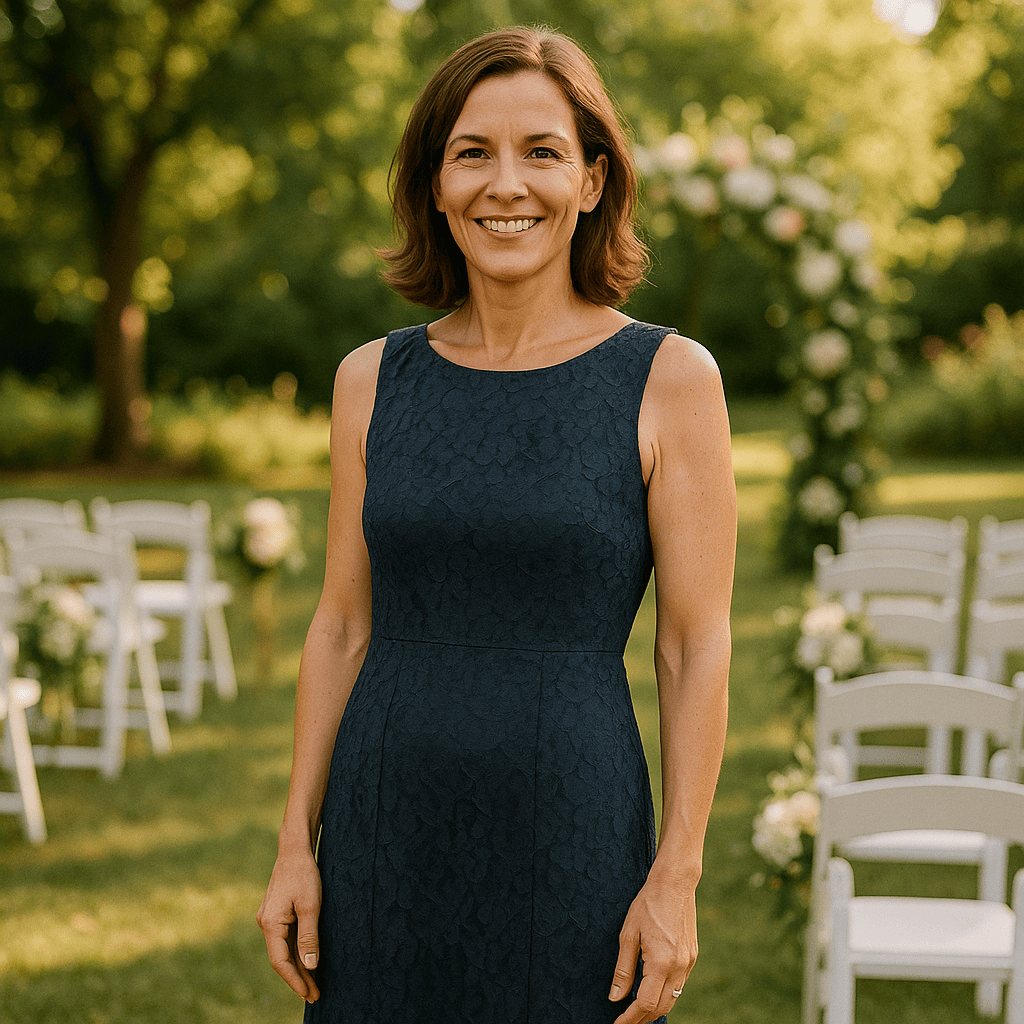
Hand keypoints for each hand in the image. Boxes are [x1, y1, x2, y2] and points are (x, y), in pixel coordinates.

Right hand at [257, 846, 321, 1002]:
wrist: (295, 849)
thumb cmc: (304, 874)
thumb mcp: (311, 906)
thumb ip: (309, 937)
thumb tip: (310, 966)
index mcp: (270, 924)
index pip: (281, 962)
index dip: (295, 980)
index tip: (309, 994)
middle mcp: (266, 924)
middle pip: (282, 959)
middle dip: (299, 978)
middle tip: (316, 995)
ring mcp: (270, 919)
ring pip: (284, 950)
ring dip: (299, 967)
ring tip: (314, 985)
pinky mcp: (277, 914)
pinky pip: (286, 939)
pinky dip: (297, 952)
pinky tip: (308, 962)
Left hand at [608, 867, 697, 1022]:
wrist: (675, 883)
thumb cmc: (648, 904)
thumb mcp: (628, 934)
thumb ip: (623, 969)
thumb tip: (615, 998)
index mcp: (661, 962)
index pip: (645, 1004)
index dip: (630, 1018)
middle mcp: (678, 967)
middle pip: (660, 1007)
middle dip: (642, 1018)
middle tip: (624, 1021)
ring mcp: (688, 963)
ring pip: (672, 998)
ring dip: (654, 1008)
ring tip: (635, 1010)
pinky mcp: (692, 957)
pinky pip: (679, 985)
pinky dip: (665, 993)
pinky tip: (652, 990)